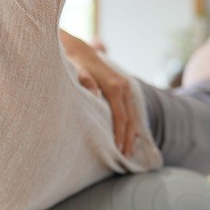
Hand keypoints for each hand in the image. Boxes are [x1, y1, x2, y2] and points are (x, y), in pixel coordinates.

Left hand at [60, 31, 137, 155]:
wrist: (81, 52)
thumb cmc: (75, 66)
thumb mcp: (76, 73)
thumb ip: (85, 82)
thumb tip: (94, 95)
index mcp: (114, 86)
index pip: (121, 116)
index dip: (120, 134)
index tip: (118, 149)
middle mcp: (124, 87)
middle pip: (131, 119)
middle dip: (129, 139)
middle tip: (125, 157)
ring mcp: (127, 87)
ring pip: (134, 115)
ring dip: (133, 134)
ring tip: (130, 152)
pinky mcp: (126, 88)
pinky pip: (132, 110)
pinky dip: (133, 124)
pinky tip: (131, 137)